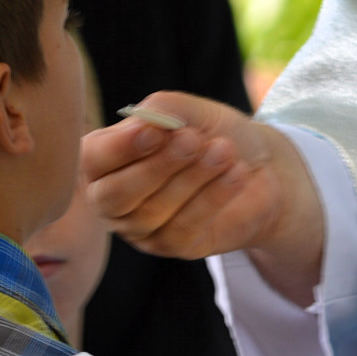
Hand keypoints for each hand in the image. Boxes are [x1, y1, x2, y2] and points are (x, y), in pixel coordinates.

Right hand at [81, 91, 323, 304]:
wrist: (263, 166)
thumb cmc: (215, 134)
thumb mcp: (192, 112)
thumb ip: (163, 108)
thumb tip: (146, 119)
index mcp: (107, 159)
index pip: (93, 159)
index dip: (120, 147)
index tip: (154, 130)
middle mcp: (114, 199)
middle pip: (115, 195)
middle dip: (156, 166)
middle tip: (193, 139)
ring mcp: (142, 228)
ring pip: (152, 212)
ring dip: (192, 178)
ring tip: (224, 150)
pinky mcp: (176, 246)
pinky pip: (184, 228)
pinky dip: (212, 198)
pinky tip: (235, 173)